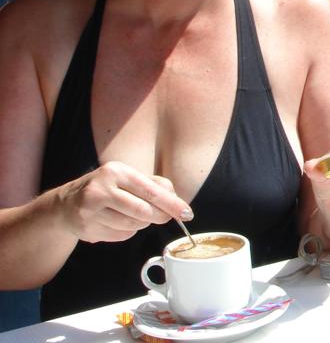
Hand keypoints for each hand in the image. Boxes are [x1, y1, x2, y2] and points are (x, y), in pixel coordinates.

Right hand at [56, 161, 191, 242]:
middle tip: (165, 217)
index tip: (186, 213)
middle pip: (142, 211)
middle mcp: (100, 189)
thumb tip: (176, 200)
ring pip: (132, 225)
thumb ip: (154, 185)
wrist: (65, 204)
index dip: (171, 204)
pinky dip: (126, 232)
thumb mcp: (128, 178)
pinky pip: (120, 236)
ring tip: (134, 215)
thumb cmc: (106, 188)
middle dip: (158, 217)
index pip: (150, 191)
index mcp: (115, 172)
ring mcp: (90, 210)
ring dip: (141, 224)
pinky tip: (117, 223)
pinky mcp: (86, 228)